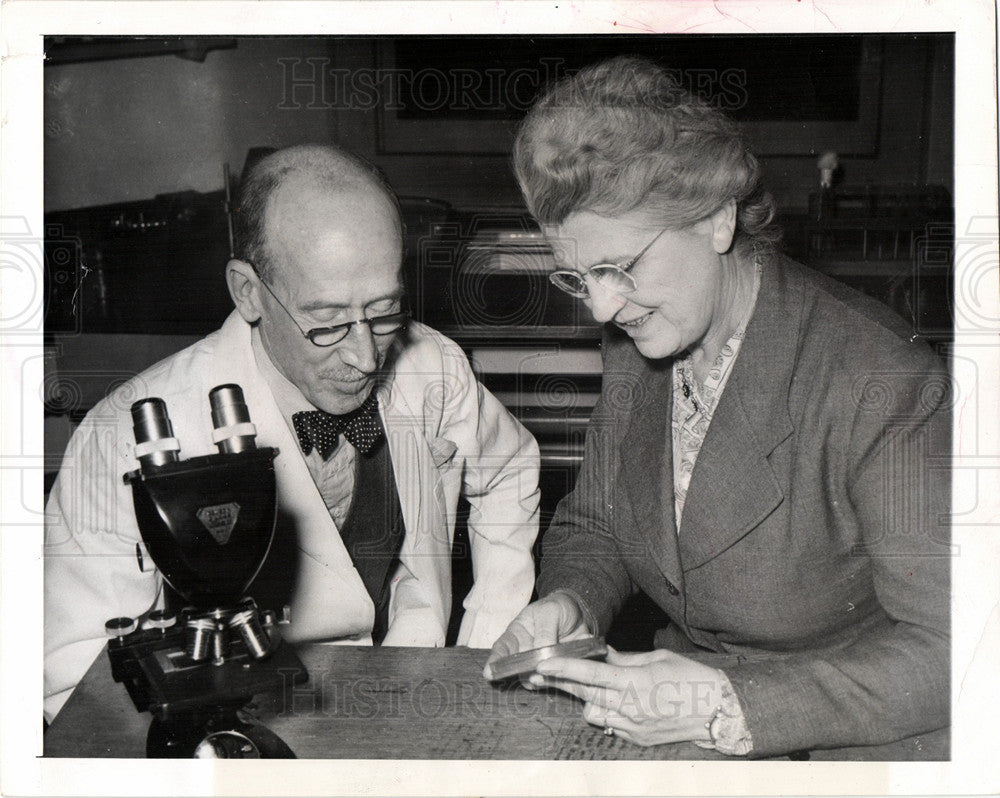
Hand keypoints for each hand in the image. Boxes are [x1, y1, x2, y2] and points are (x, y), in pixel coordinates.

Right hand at [483, 591, 591, 679]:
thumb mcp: (550, 612)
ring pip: (535, 678)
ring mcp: (540, 663)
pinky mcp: (557, 670)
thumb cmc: (558, 608)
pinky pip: (556, 679)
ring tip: (549, 676)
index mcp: (517, 633)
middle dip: (522, 675)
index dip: (495, 661)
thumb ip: (544, 631)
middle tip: (532, 679)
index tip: (488, 673)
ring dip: (541, 679)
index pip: (502, 648)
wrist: (579, 613)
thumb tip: (540, 656)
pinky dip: (559, 678)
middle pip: (517, 668)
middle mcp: (525, 652)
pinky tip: (562, 674)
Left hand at [530, 648, 723, 746]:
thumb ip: (626, 659)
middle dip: (560, 683)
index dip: (564, 668)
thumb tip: (604, 655)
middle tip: (540, 674)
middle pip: (584, 694)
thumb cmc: (690, 678)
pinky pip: (610, 726)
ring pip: (593, 714)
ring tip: (589, 688)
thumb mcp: (658, 659)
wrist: (716, 710)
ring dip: (586, 700)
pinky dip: (606, 714)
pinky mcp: (636, 739)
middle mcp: (630, 706)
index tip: (543, 663)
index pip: (591, 673)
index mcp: (635, 682)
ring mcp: (632, 726)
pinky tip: (613, 704)